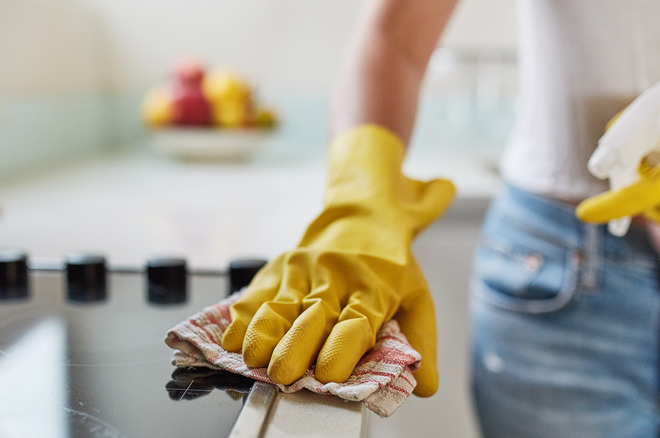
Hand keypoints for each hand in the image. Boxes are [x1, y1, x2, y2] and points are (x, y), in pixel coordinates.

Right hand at [221, 125, 454, 395]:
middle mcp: (335, 278)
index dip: (340, 348)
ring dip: (263, 335)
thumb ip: (419, 341)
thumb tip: (424, 386)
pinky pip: (256, 295)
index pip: (356, 323)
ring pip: (279, 306)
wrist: (363, 214)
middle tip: (283, 375)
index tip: (328, 373)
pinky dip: (242, 319)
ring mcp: (304, 271)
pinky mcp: (279, 268)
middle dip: (294, 348)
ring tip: (254, 360)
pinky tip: (233, 340)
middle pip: (312, 317)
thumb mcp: (416, 296)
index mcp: (372, 289)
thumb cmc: (389, 265)